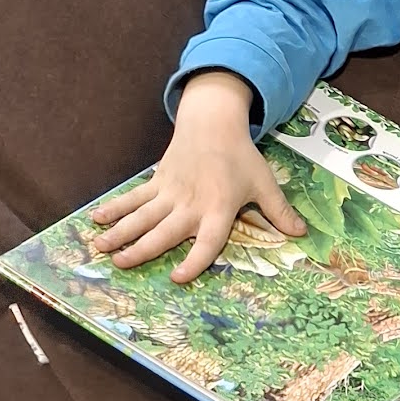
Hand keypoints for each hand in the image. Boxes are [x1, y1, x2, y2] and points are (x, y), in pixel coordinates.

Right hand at [90, 70, 305, 282]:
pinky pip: (135, 197)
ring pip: (143, 216)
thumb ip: (280, 212)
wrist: (214, 122)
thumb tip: (304, 234)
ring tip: (101, 249)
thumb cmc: (242, 157)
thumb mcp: (265, 183)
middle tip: (121, 264)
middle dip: (142, 249)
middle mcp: (192, 203)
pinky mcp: (158, 181)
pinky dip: (115, 207)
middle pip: (165, 231)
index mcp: (219, 208)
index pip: (208, 241)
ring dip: (121, 232)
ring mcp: (171, 192)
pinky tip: (96, 219)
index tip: (178, 278)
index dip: (195, 260)